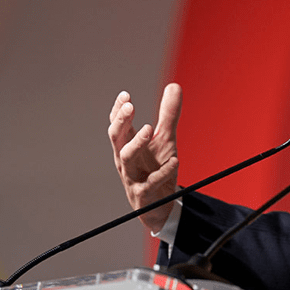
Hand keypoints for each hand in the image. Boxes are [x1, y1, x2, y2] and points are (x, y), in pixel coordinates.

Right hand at [108, 83, 181, 232]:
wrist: (160, 204)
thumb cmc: (157, 168)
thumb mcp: (166, 139)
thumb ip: (169, 114)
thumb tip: (174, 85)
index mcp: (127, 145)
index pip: (117, 125)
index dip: (118, 110)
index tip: (125, 95)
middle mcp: (125, 160)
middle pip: (116, 138)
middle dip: (121, 121)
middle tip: (131, 106)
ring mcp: (132, 177)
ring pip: (126, 158)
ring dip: (136, 142)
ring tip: (150, 128)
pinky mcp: (144, 194)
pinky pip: (150, 182)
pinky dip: (162, 172)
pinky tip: (174, 161)